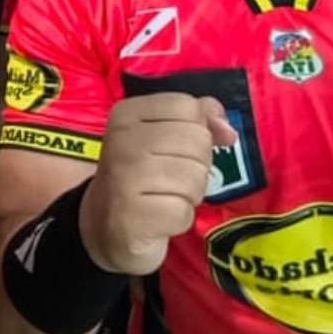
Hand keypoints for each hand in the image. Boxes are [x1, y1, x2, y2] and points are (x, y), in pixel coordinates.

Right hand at [79, 93, 235, 276]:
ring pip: (195, 177)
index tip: (177, 148)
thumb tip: (228, 130)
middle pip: (197, 140)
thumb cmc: (141, 176)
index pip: (188, 107)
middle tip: (172, 178)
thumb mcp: (163, 136)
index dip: (196, 130)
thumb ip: (197, 120)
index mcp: (127, 113)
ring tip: (166, 196)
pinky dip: (180, 219)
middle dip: (197, 165)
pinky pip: (184, 211)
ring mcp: (123, 176)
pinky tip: (160, 218)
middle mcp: (122, 139)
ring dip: (190, 194)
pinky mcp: (131, 215)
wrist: (104, 226)